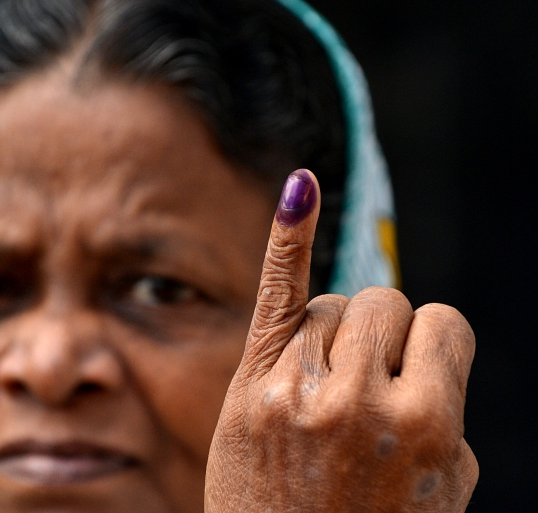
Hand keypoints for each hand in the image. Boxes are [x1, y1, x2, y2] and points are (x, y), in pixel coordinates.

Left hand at [205, 169, 477, 511]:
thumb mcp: (444, 481)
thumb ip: (446, 400)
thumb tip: (424, 329)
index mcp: (429, 424)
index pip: (442, 322)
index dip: (430, 351)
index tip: (414, 381)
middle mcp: (359, 399)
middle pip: (381, 303)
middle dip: (380, 341)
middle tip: (363, 396)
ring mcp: (296, 389)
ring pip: (331, 303)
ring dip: (334, 339)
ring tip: (322, 400)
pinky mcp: (249, 387)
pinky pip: (276, 291)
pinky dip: (290, 235)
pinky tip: (300, 189)